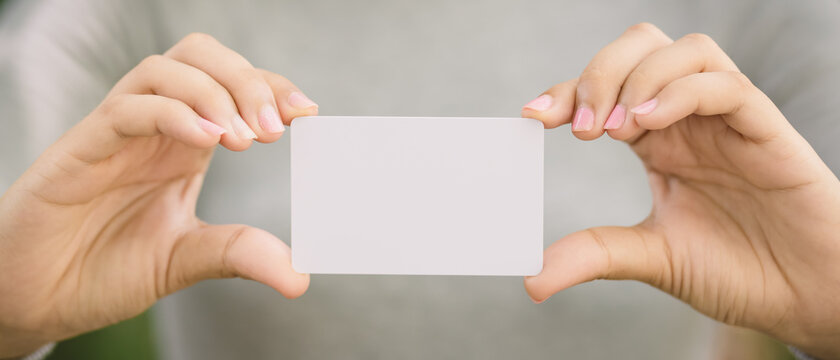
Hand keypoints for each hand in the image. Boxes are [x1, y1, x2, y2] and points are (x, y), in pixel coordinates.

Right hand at [0, 33, 317, 356]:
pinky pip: (128, 106)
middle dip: (248, 79)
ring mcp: (117, 133)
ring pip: (166, 68)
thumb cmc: (103, 268)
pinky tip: (206, 139)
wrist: (36, 298)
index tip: (306, 113)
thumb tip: (300, 276)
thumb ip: (238, 254)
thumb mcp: (185, 259)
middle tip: (276, 127)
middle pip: (202, 58)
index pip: (232, 87)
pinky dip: (173, 112)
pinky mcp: (81, 147)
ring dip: (216, 93)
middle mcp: (154, 128)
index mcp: (184, 144)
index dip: (271, 87)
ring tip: (245, 140)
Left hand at [521, 23, 839, 358]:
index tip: (532, 116)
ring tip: (617, 130)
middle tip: (583, 129)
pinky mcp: (767, 131)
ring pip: (685, 52)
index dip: (567, 91)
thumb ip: (595, 255)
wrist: (806, 298)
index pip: (606, 89)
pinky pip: (727, 85)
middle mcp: (689, 120)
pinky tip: (653, 123)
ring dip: (639, 79)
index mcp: (659, 140)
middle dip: (600, 73)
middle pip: (641, 49)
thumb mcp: (652, 258)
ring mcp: (728, 121)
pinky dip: (684, 91)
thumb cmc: (738, 270)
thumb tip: (532, 279)